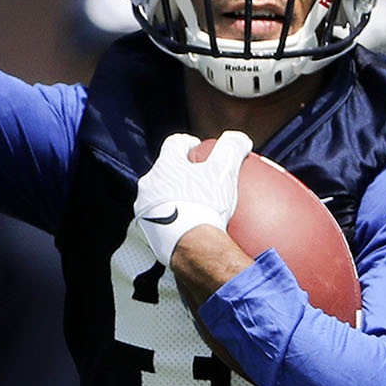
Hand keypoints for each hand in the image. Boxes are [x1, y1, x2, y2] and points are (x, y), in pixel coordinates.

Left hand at [135, 130, 250, 268]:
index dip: (188, 144)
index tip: (199, 150)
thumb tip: (240, 139)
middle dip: (180, 173)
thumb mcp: (224, 170)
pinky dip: (173, 222)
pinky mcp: (147, 233)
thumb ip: (232, 148)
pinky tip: (187, 230)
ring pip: (160, 197)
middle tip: (199, 181)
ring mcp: (145, 210)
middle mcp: (149, 184)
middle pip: (165, 171)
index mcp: (165, 164)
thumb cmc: (206, 204)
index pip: (174, 143)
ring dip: (174, 198)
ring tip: (192, 208)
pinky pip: (161, 222)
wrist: (189, 247)